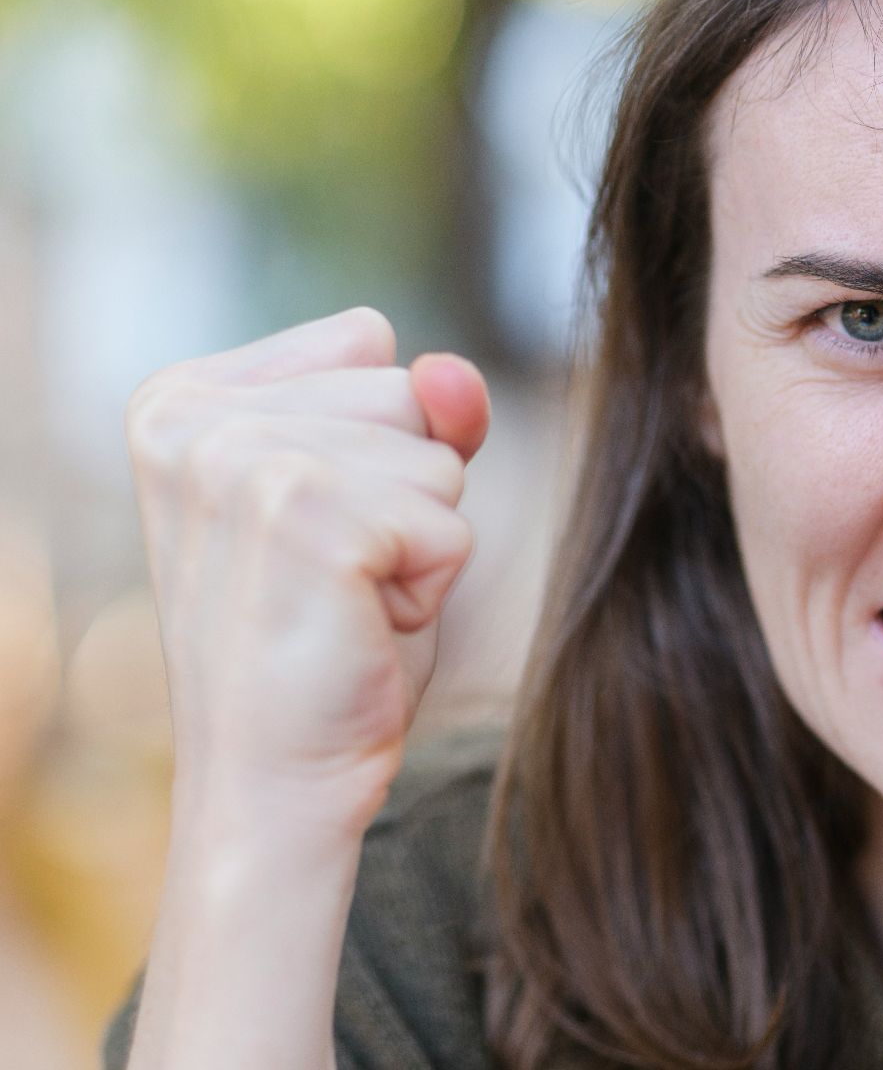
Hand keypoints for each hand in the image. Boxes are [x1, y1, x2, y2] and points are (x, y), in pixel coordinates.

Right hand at [124, 308, 489, 832]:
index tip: (313, 532)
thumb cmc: (324, 643)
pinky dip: (432, 588)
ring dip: (420, 543)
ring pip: (438, 457)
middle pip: (407, 394)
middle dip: (405, 494)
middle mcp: (194, 420)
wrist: (275, 781)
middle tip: (333, 580)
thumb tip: (453, 371)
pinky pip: (451, 524)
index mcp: (182, 398)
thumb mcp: (376, 497)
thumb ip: (423, 413)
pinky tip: (361, 628)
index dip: (381, 450)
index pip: (368, 348)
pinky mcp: (304, 519)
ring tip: (342, 603)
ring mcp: (241, 465)